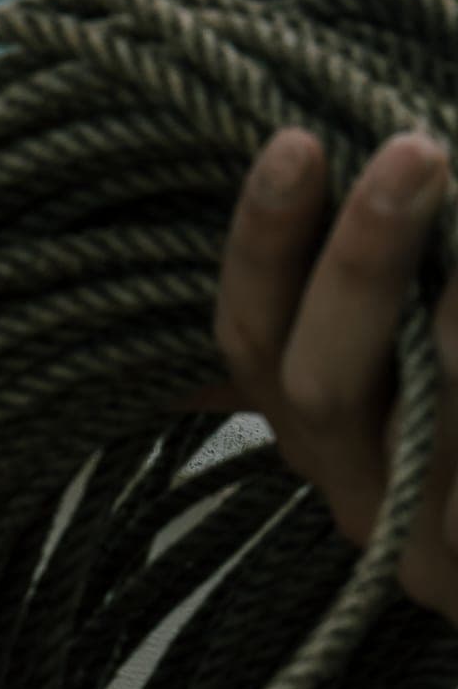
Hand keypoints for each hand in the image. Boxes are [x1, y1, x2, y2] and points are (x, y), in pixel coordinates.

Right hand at [215, 126, 457, 623]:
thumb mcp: (407, 370)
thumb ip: (352, 298)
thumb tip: (294, 155)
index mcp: (325, 433)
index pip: (252, 343)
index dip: (261, 249)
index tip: (295, 143)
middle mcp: (365, 490)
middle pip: (323, 388)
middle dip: (361, 267)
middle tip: (415, 153)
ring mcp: (434, 544)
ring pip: (430, 430)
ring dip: (453, 328)